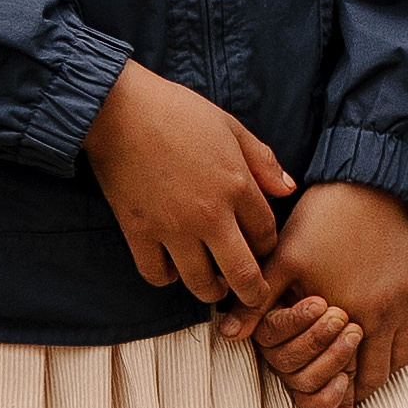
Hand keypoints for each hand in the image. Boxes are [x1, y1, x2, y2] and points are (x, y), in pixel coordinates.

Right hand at [85, 62, 297, 314]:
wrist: (118, 109)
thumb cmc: (178, 111)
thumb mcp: (231, 127)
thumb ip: (263, 161)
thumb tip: (288, 190)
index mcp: (237, 186)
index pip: (266, 236)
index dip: (268, 247)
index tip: (261, 248)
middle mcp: (209, 215)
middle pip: (242, 274)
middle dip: (253, 293)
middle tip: (253, 298)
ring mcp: (172, 228)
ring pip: (200, 283)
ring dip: (211, 290)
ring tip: (213, 285)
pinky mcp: (138, 232)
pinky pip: (157, 274)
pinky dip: (166, 277)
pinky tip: (172, 267)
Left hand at [264, 180, 407, 407]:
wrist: (371, 180)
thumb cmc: (322, 218)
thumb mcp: (283, 258)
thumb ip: (257, 301)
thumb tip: (226, 335)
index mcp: (354, 313)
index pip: (352, 377)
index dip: (341, 401)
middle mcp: (388, 312)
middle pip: (382, 373)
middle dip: (363, 387)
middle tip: (347, 393)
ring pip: (407, 354)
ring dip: (388, 365)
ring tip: (369, 368)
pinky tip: (395, 336)